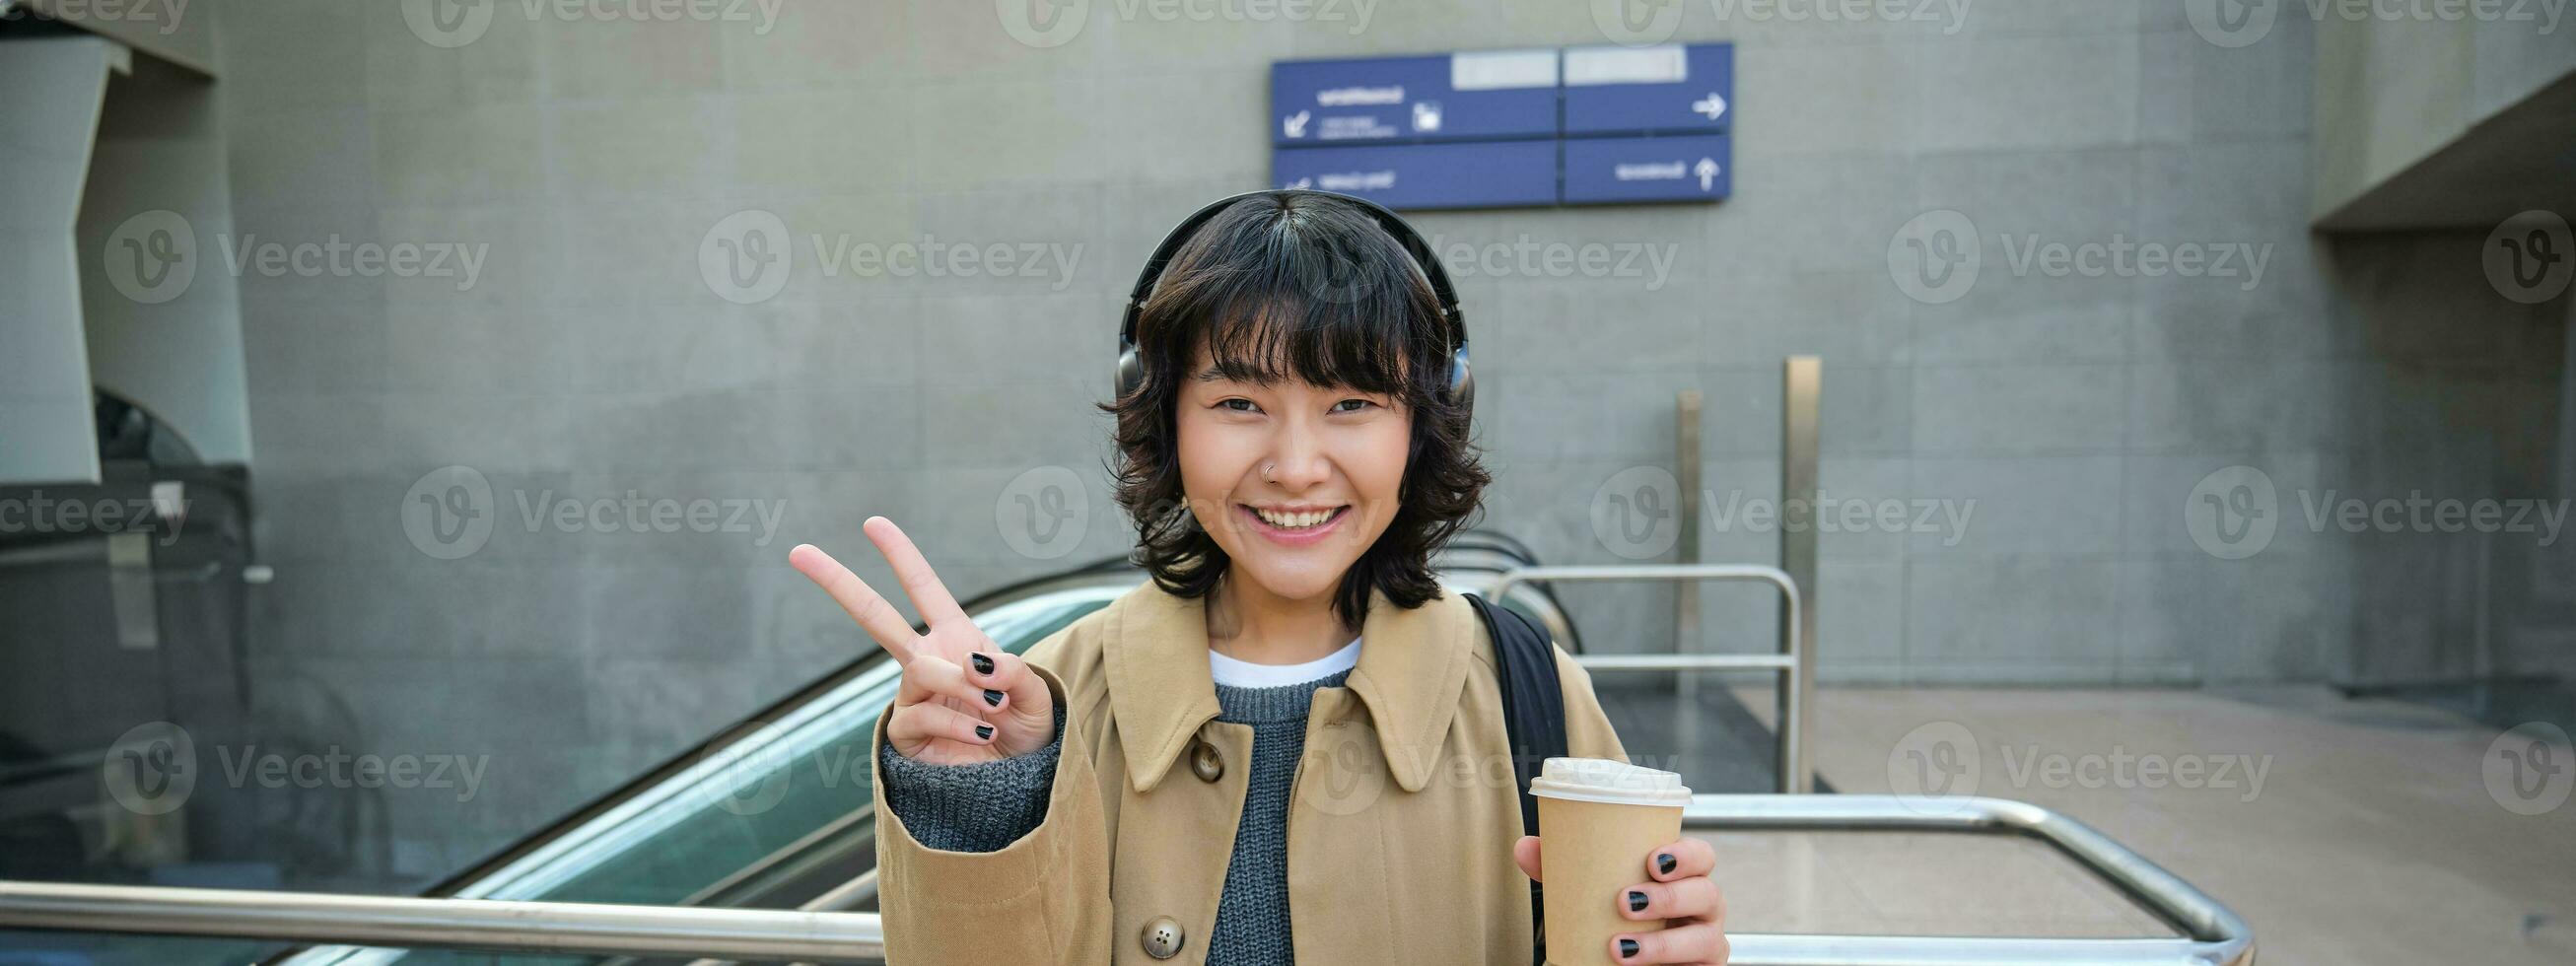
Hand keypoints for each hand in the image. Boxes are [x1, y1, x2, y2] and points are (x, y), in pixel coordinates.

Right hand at [789, 516, 1056, 764]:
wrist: (1020, 779)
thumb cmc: (1026, 727)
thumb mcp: (1033, 693)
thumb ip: (1011, 672)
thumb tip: (973, 665)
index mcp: (956, 638)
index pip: (922, 588)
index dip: (900, 555)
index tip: (872, 523)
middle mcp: (927, 661)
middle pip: (874, 616)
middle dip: (838, 582)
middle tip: (799, 552)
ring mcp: (913, 696)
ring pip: (920, 670)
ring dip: (958, 685)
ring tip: (992, 708)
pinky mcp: (906, 734)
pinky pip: (919, 714)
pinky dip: (955, 722)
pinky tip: (980, 734)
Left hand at [1513, 835, 1729, 964]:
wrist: (1617, 959)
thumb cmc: (1616, 915)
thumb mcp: (1591, 892)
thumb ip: (1561, 869)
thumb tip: (1525, 847)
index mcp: (1682, 876)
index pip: (1702, 857)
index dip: (1687, 855)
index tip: (1652, 860)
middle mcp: (1703, 907)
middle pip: (1708, 893)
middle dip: (1670, 897)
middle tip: (1625, 901)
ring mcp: (1707, 941)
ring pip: (1706, 939)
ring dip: (1664, 943)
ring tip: (1620, 947)